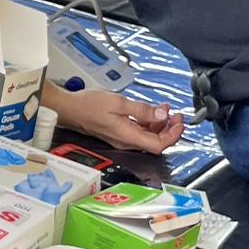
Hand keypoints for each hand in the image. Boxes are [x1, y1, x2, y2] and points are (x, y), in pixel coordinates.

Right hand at [48, 88, 184, 153]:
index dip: (172, 135)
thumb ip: (142, 110)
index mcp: (128, 136)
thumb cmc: (88, 106)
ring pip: (147, 137)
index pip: (158, 145)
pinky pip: (138, 132)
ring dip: (159, 124)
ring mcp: (121, 138)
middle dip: (169, 128)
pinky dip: (148, 122)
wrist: (69, 109)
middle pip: (155, 142)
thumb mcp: (119, 103)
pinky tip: (150, 111)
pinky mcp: (118, 133)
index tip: (179, 122)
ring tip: (165, 109)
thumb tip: (162, 114)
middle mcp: (126, 141)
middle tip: (176, 114)